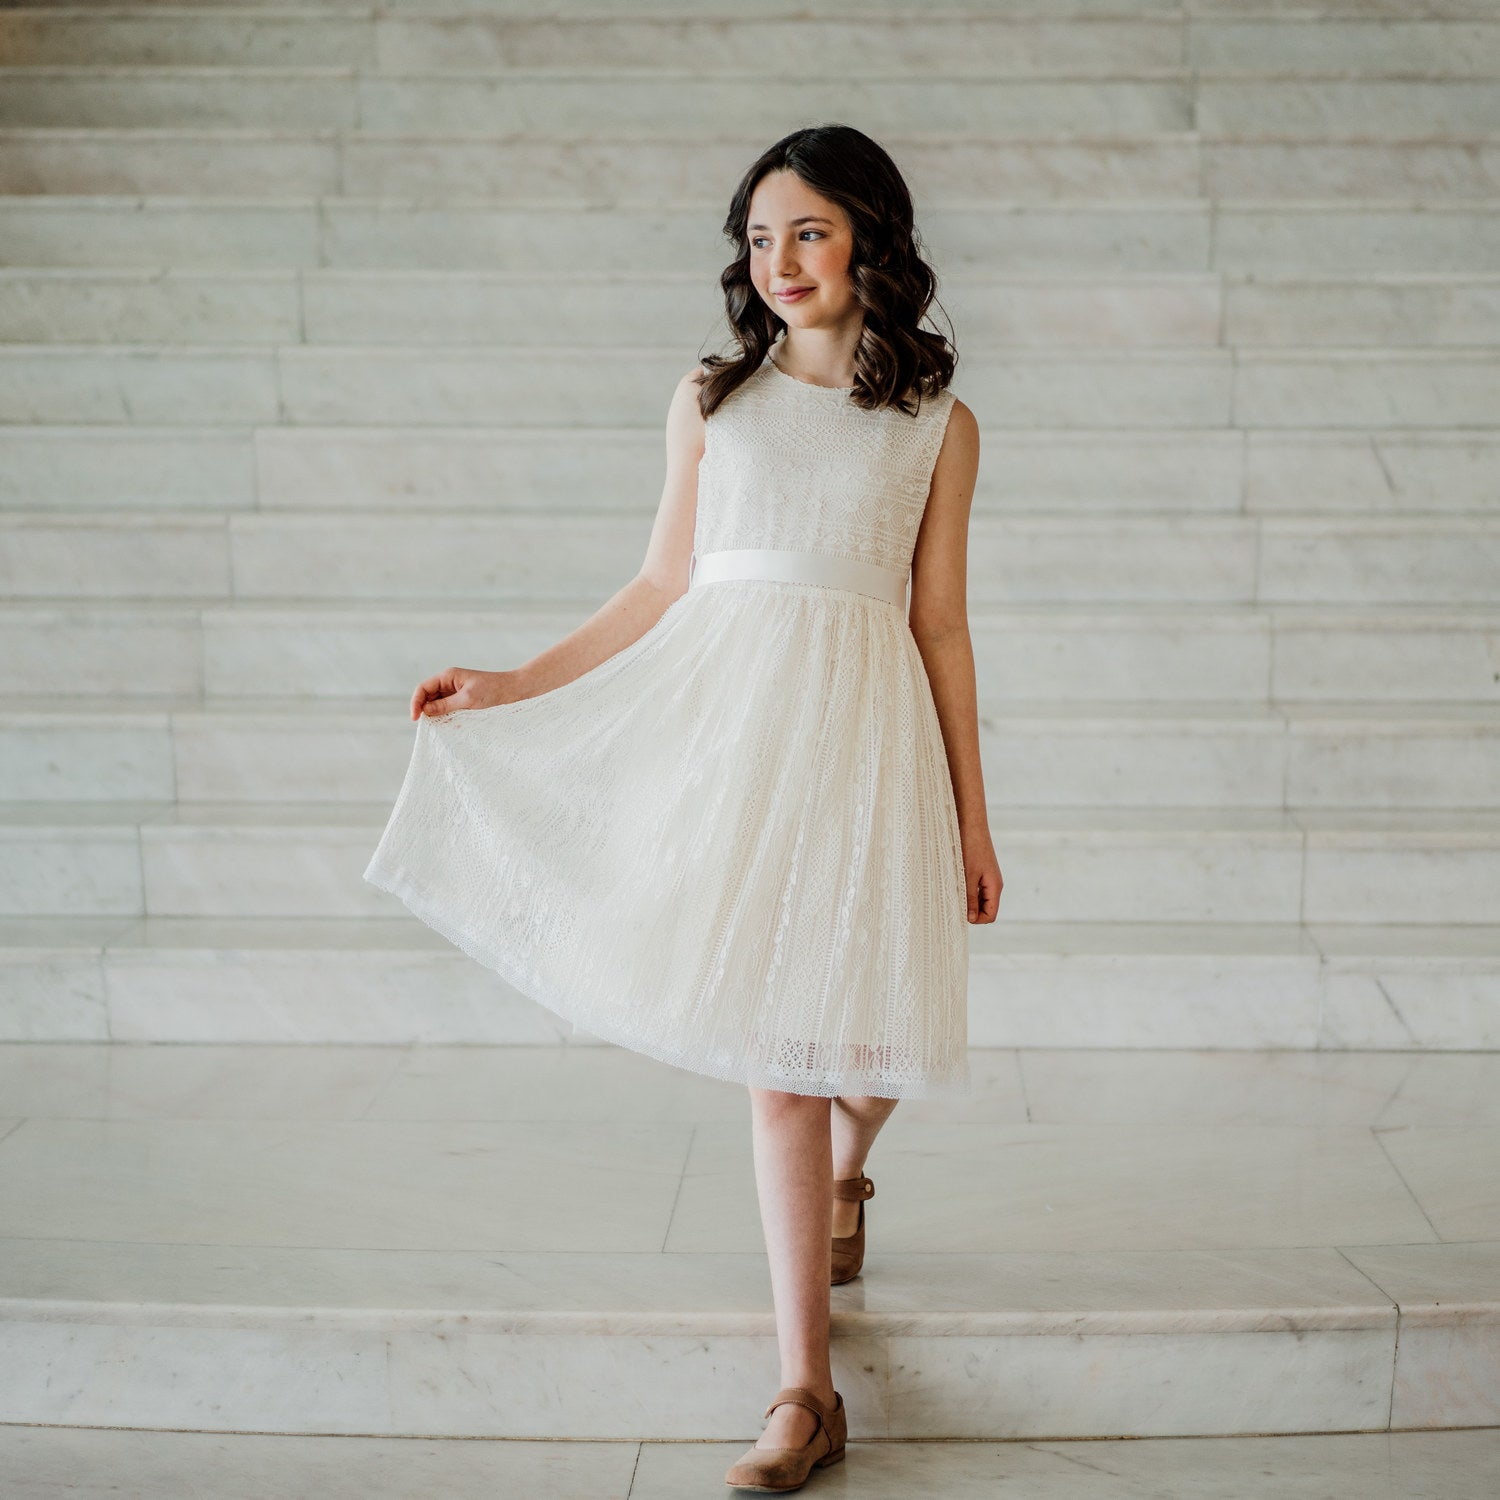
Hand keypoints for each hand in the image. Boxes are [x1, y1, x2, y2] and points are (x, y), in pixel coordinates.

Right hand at [410, 667, 525, 720]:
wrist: (517, 692)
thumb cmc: (495, 692)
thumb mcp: (468, 699)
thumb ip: (445, 705)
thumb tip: (425, 711)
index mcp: (448, 676)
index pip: (423, 688)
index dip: (416, 703)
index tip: (416, 719)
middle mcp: (450, 684)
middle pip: (428, 698)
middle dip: (425, 711)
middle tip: (428, 727)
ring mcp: (456, 694)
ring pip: (438, 707)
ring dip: (437, 717)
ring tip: (440, 729)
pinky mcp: (464, 703)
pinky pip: (449, 712)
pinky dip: (447, 720)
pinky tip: (451, 728)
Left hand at [961, 824, 1002, 923]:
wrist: (971, 824)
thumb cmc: (970, 848)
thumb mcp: (968, 876)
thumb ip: (970, 898)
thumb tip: (970, 918)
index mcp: (995, 886)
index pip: (990, 915)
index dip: (976, 919)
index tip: (960, 913)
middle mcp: (994, 884)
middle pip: (985, 909)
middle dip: (971, 911)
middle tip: (954, 904)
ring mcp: (988, 878)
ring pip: (980, 899)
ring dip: (967, 901)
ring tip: (953, 894)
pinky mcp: (981, 871)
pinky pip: (976, 889)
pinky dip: (966, 891)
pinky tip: (954, 885)